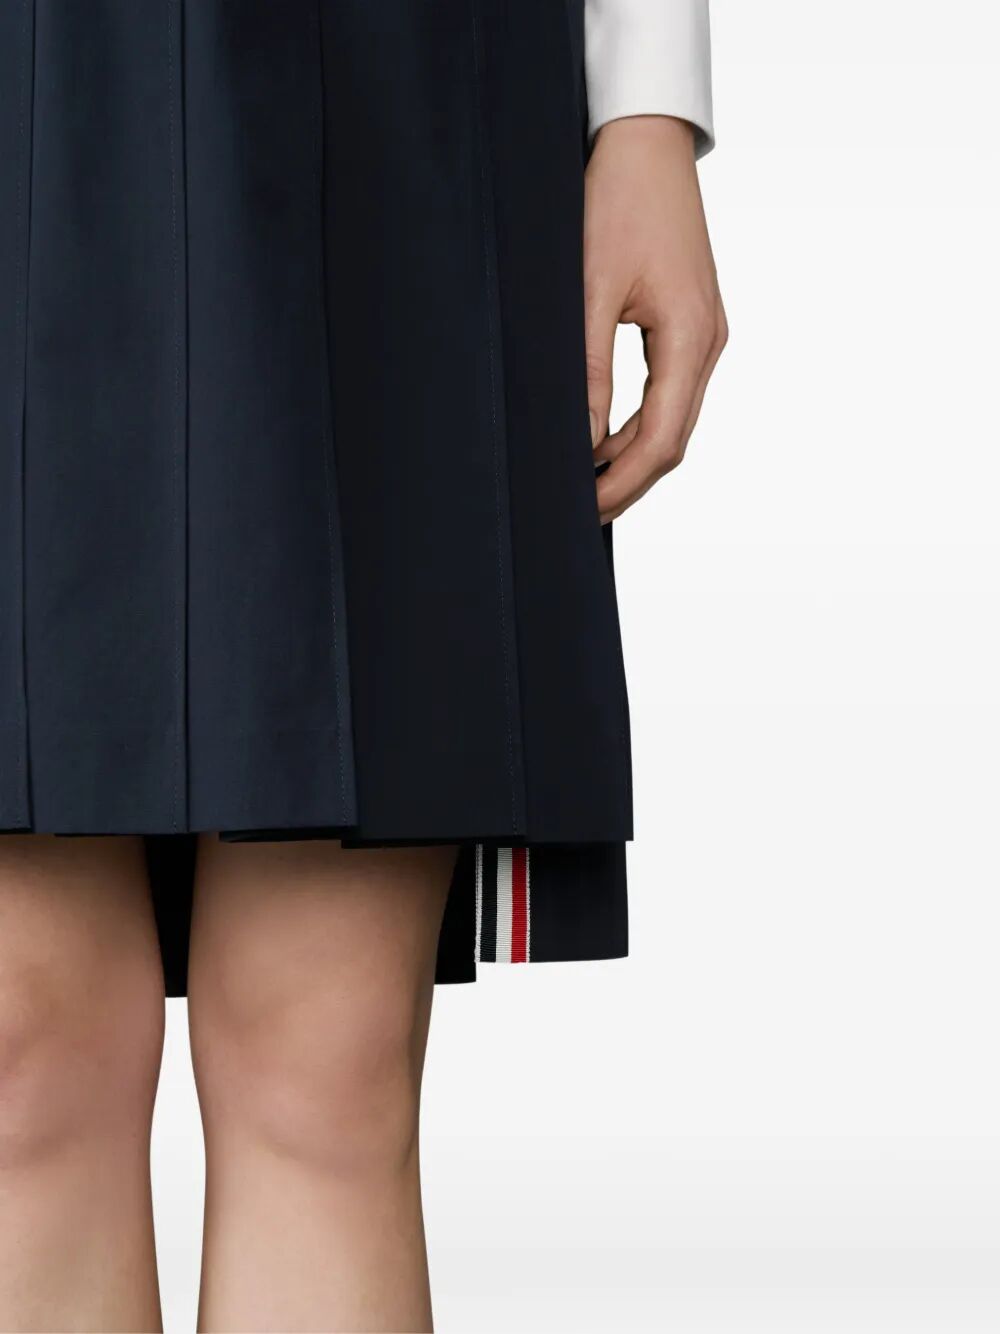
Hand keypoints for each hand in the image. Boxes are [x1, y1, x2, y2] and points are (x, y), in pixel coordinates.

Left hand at [584, 116, 726, 521]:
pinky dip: (637, 425)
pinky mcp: (690, 325)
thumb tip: (582, 441)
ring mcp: (704, 336)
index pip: (661, 440)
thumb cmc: (617, 201)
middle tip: (578, 512)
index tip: (584, 511)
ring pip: (671, 421)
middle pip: (672, 441)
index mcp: (690, 337)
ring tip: (584, 483)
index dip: (623, 485)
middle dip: (627, 482)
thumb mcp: (590, 288)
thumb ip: (586, 370)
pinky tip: (601, 439)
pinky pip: (668, 394)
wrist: (647, 143)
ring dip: (630, 457)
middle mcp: (708, 344)